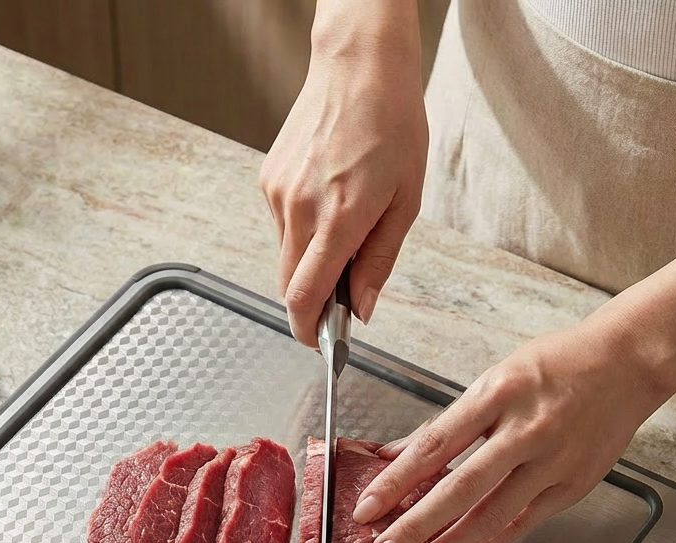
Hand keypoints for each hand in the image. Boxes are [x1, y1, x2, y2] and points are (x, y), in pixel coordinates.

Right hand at [259, 0, 426, 346]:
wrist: (358, 65)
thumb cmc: (392, 124)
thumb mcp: (406, 200)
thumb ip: (380, 261)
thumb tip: (362, 308)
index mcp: (339, 218)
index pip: (305, 297)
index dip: (309, 331)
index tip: (318, 344)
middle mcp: (300, 209)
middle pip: (288, 285)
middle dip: (312, 300)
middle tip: (343, 290)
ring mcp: (278, 194)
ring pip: (286, 256)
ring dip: (310, 260)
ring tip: (346, 223)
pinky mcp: (269, 180)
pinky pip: (283, 226)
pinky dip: (303, 231)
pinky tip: (329, 199)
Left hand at [353, 319, 667, 542]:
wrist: (627, 364)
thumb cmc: (557, 365)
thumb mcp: (494, 378)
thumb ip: (446, 422)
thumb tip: (393, 454)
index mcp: (498, 393)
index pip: (435, 444)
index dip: (397, 482)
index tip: (367, 509)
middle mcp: (526, 429)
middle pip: (460, 487)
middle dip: (415, 527)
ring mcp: (552, 462)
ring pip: (491, 516)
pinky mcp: (571, 486)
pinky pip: (520, 525)